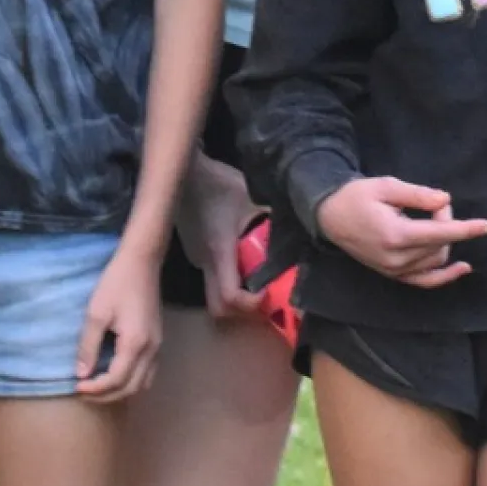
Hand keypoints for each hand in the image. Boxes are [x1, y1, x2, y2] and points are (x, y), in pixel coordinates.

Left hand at [76, 247, 162, 400]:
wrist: (141, 263)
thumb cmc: (116, 284)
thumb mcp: (95, 313)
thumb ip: (88, 346)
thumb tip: (81, 373)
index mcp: (135, 343)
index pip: (116, 380)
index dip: (95, 389)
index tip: (76, 386)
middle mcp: (151, 350)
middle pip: (131, 388)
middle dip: (106, 395)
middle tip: (84, 391)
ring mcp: (157, 346)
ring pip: (142, 383)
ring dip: (120, 391)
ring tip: (98, 387)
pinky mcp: (157, 341)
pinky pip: (147, 372)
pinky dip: (130, 381)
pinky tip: (114, 374)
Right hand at [176, 156, 265, 323]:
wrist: (184, 173)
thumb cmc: (218, 183)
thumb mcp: (251, 197)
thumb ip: (273, 216)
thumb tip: (303, 226)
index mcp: (219, 251)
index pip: (229, 296)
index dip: (251, 304)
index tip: (270, 293)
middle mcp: (204, 262)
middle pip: (218, 308)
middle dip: (243, 312)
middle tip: (267, 299)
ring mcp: (197, 260)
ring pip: (214, 294)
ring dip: (238, 297)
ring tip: (261, 282)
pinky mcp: (196, 254)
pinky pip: (213, 277)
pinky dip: (231, 280)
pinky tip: (247, 263)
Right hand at [317, 175, 486, 286]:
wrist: (331, 217)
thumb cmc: (358, 196)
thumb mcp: (386, 186)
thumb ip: (417, 195)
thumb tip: (446, 201)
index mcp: (395, 235)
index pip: (439, 234)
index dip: (466, 229)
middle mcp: (396, 258)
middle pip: (439, 244)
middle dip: (446, 222)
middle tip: (433, 204)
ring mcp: (394, 270)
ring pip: (436, 260)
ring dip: (443, 240)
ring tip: (428, 218)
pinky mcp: (393, 275)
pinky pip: (425, 281)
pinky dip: (444, 276)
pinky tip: (462, 268)